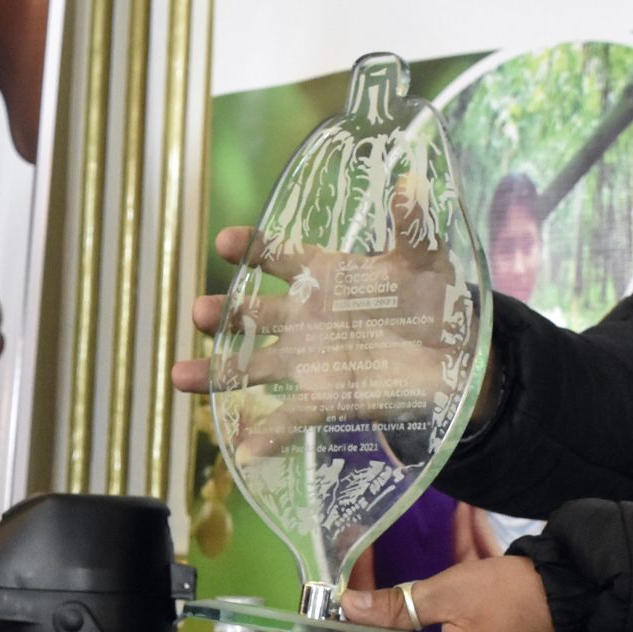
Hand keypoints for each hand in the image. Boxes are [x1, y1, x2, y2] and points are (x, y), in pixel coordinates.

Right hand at [170, 227, 483, 463]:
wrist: (452, 356)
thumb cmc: (434, 299)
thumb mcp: (425, 259)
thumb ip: (412, 225)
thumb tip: (411, 182)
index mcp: (325, 275)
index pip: (278, 255)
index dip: (251, 248)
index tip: (224, 243)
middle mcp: (306, 317)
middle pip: (251, 313)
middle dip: (222, 313)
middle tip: (198, 313)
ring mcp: (309, 359)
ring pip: (252, 365)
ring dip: (217, 372)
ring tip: (180, 378)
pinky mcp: (324, 398)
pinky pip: (288, 416)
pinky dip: (267, 435)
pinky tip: (243, 449)